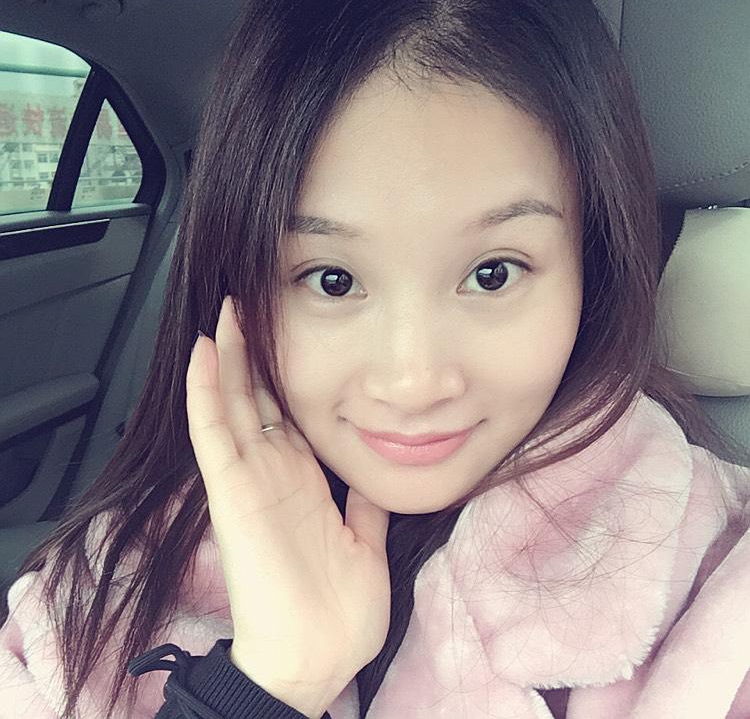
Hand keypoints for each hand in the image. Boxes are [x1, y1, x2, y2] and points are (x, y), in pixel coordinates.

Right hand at [185, 295, 390, 717]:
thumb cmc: (338, 610)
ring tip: (226, 314)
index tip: (286, 336)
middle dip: (253, 353)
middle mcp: (273, 473)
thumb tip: (373, 469)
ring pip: (233, 405)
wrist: (316, 658)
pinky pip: (215, 434)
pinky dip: (207, 393)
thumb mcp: (364, 541)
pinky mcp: (233, 492)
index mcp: (303, 482)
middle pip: (257, 400)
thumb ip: (363, 503)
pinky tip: (206, 355)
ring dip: (228, 358)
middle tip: (249, 307)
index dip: (284, 376)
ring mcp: (249, 480)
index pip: (288, 415)